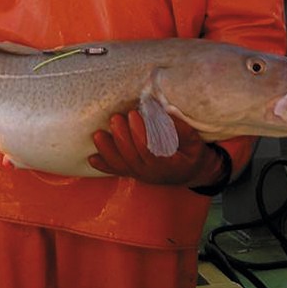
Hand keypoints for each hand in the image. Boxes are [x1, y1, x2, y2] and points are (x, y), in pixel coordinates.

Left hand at [89, 110, 227, 187]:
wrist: (192, 173)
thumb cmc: (192, 154)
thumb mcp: (194, 142)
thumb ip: (181, 130)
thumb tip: (164, 113)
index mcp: (167, 164)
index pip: (149, 150)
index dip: (139, 133)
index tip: (134, 114)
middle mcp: (151, 173)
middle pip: (131, 157)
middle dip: (121, 137)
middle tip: (115, 118)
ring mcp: (140, 174)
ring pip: (121, 165)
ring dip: (108, 150)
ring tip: (98, 135)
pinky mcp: (133, 173)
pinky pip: (117, 171)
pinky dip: (104, 165)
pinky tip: (92, 158)